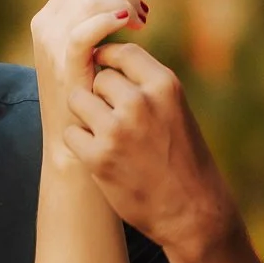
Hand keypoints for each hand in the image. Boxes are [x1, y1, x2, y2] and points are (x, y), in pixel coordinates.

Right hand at [30, 0, 146, 164]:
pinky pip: (86, 28)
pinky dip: (111, 19)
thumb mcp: (82, 52)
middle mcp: (44, 25)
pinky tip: (130, 25)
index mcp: (47, 18)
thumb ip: (94, 22)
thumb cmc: (85, 98)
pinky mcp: (64, 62)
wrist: (71, 140)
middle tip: (142, 13)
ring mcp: (51, 43)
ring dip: (123, 3)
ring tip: (139, 24)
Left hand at [64, 43, 239, 262]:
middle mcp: (141, 102)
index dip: (108, 58)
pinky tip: (99, 156)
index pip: (123, 52)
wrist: (192, 210)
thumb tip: (105, 62)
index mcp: (165, 86)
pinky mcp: (99, 157)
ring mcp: (117, 129)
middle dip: (100, 95)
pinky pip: (71, 133)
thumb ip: (147, 87)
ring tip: (104, 135)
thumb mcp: (175, 111)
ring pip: (78, 99)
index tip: (103, 69)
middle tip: (112, 119)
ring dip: (85, 116)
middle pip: (99, 77)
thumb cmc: (184, 159)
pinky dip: (79, 144)